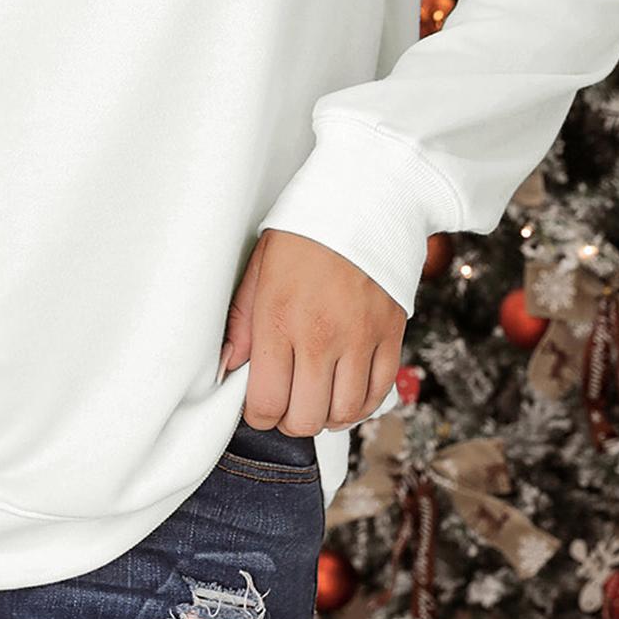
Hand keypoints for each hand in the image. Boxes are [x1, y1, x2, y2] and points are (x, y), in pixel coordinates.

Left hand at [221, 229, 404, 433]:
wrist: (362, 198)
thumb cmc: (305, 232)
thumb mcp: (259, 268)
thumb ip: (242, 322)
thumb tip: (228, 366)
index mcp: (280, 319)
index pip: (266, 402)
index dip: (259, 415)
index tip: (259, 406)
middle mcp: (321, 336)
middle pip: (305, 418)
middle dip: (290, 420)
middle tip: (286, 404)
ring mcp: (360, 339)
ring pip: (343, 413)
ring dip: (325, 416)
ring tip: (315, 399)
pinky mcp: (390, 335)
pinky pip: (377, 394)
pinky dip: (360, 405)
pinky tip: (345, 394)